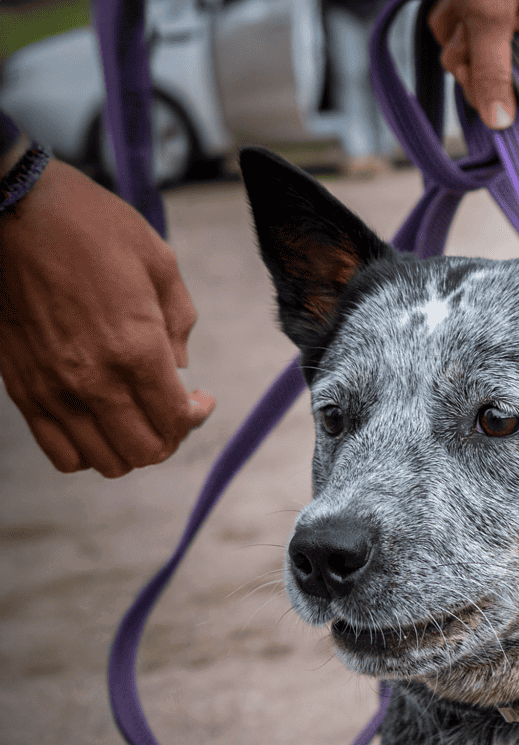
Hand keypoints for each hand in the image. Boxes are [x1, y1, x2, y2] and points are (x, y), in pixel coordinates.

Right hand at [0, 156, 213, 477]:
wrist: (10, 208)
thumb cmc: (88, 227)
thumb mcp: (158, 261)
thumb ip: (179, 321)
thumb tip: (181, 367)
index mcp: (136, 348)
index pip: (177, 421)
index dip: (197, 416)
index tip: (199, 398)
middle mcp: (95, 379)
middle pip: (145, 452)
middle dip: (169, 437)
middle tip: (170, 410)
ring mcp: (54, 389)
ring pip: (105, 462)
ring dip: (130, 447)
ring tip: (135, 417)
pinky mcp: (22, 389)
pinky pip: (60, 452)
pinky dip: (87, 451)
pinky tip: (97, 421)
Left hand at [429, 0, 518, 129]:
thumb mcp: (490, 16)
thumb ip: (494, 70)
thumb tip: (501, 125)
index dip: (496, 91)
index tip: (474, 78)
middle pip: (488, 78)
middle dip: (468, 61)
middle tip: (465, 33)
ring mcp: (494, 25)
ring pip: (465, 59)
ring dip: (453, 41)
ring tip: (459, 7)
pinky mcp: (470, 16)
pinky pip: (451, 38)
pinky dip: (444, 23)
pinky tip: (451, 3)